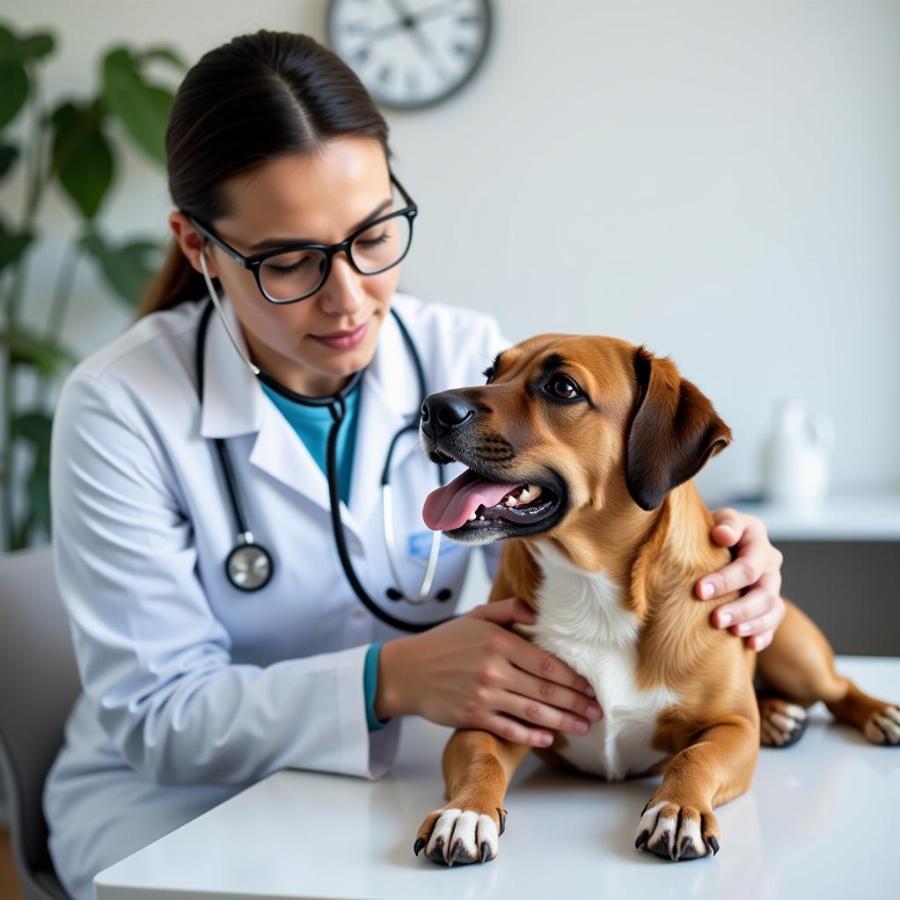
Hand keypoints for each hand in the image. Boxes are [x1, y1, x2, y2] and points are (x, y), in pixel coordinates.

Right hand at [377, 597, 602, 747]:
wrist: (409, 671)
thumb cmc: (445, 642)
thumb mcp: (477, 616)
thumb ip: (510, 610)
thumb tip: (540, 613)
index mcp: (498, 643)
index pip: (546, 663)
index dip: (572, 677)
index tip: (590, 686)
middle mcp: (494, 670)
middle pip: (545, 690)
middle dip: (576, 703)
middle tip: (597, 711)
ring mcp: (484, 696)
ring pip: (533, 712)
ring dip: (563, 722)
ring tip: (584, 727)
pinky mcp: (474, 717)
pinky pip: (510, 729)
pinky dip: (532, 737)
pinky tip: (550, 739)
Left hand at [695, 508, 784, 650]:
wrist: (711, 538)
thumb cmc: (709, 528)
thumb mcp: (717, 519)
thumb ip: (725, 524)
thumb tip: (723, 535)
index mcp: (756, 536)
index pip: (748, 565)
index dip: (725, 580)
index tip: (699, 591)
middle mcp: (769, 560)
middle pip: (763, 591)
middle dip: (739, 607)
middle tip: (715, 619)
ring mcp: (772, 582)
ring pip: (772, 608)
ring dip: (752, 623)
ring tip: (731, 632)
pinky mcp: (770, 601)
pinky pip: (774, 622)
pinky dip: (763, 634)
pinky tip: (750, 645)